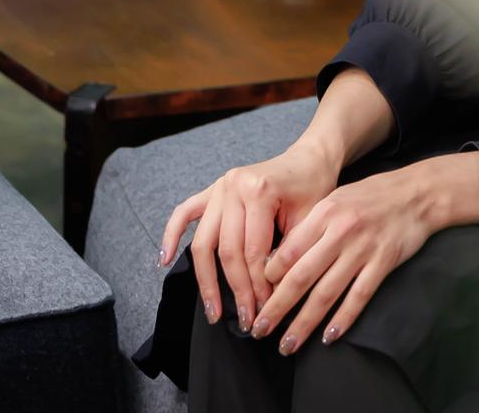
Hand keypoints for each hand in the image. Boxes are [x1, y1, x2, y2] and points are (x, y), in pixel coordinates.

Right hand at [161, 140, 340, 330]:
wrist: (309, 159)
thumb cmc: (314, 188)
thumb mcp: (310, 221)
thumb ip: (288, 254)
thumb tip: (270, 296)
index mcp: (259, 191)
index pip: (253, 251)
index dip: (258, 285)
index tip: (264, 310)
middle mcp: (233, 187)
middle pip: (227, 250)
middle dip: (235, 289)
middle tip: (244, 318)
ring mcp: (219, 186)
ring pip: (204, 241)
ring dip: (205, 279)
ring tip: (211, 309)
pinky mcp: (212, 189)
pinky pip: (185, 212)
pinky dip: (172, 235)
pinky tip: (164, 259)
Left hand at [253, 152, 478, 355]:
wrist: (416, 194)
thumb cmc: (370, 197)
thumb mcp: (334, 201)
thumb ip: (309, 228)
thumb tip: (278, 262)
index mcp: (324, 213)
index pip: (287, 252)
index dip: (267, 280)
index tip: (255, 298)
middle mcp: (341, 232)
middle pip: (301, 277)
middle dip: (276, 308)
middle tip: (259, 331)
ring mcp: (363, 249)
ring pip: (326, 293)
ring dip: (304, 323)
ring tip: (288, 343)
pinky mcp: (383, 264)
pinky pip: (359, 297)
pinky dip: (343, 319)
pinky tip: (329, 336)